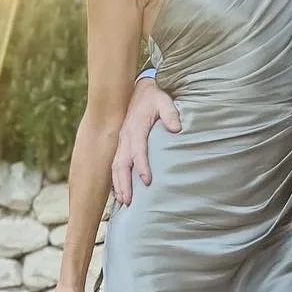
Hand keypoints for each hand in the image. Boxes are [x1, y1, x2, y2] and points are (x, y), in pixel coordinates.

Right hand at [110, 76, 179, 204]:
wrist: (141, 89)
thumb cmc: (154, 97)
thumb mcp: (164, 100)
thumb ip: (171, 113)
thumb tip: (176, 128)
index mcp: (136, 128)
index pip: (138, 150)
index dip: (142, 166)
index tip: (147, 181)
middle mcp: (125, 137)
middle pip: (121, 163)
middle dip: (124, 183)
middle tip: (128, 201)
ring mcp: (121, 141)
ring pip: (115, 166)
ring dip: (118, 184)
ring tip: (122, 202)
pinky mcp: (121, 144)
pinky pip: (115, 164)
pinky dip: (115, 179)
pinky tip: (118, 192)